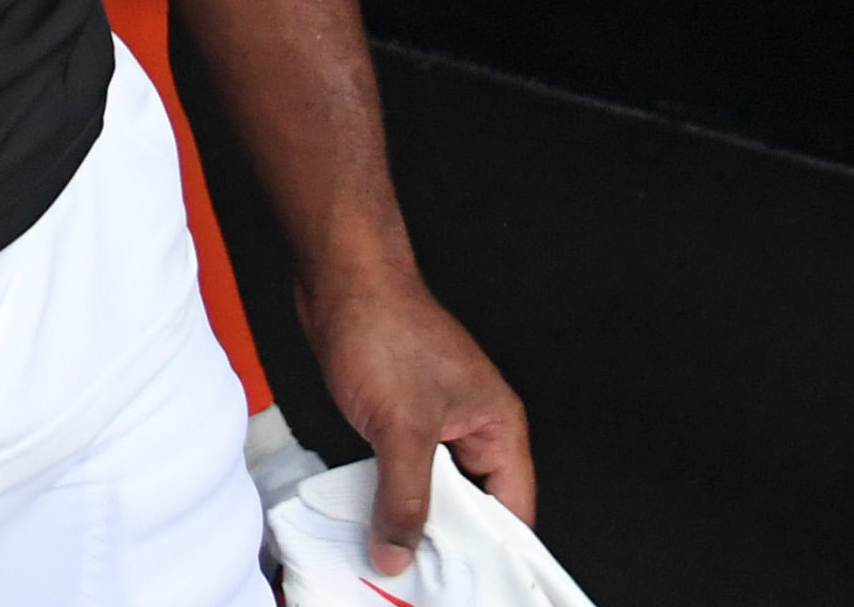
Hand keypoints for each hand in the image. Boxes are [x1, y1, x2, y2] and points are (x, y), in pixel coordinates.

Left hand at [298, 243, 533, 572]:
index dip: (494, 552)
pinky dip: (390, 496)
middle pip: (473, 505)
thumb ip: (404, 497)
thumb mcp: (401, 428)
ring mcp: (434, 421)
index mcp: (497, 426)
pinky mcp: (398, 416)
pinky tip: (372, 521)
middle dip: (449, 542)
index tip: (472, 586)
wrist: (340, 278)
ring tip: (395, 557)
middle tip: (425, 580)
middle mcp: (472, 426)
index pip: (513, 509)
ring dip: (414, 520)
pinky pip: (403, 472)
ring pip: (434, 490)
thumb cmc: (386, 326)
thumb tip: (401, 550)